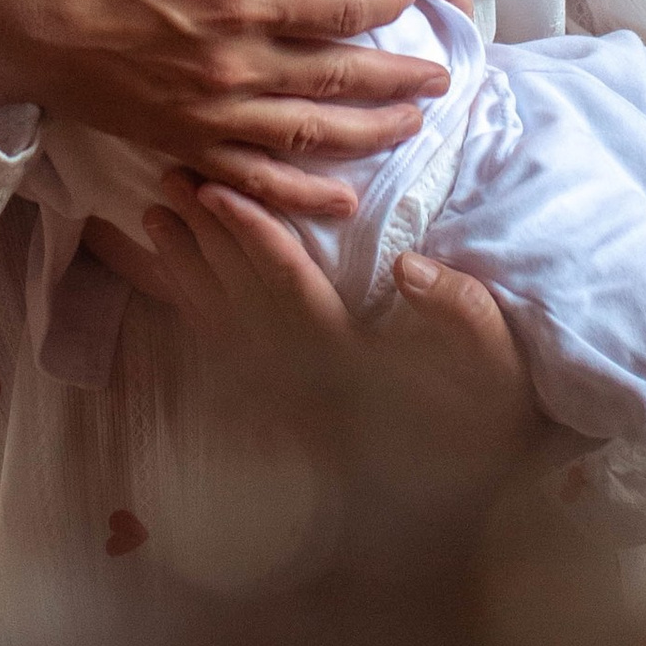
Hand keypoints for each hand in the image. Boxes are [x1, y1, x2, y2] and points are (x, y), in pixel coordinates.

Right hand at [0, 0, 446, 219]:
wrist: (8, 14)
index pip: (335, 9)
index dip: (384, 4)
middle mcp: (230, 67)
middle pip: (338, 82)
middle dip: (397, 80)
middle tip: (440, 78)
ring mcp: (206, 115)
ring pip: (308, 137)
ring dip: (368, 134)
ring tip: (410, 126)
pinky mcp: (180, 144)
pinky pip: (255, 181)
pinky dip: (303, 196)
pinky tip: (340, 198)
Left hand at [100, 185, 524, 428]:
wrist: (483, 466)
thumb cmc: (492, 394)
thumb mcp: (491, 349)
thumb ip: (456, 309)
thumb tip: (408, 268)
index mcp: (355, 351)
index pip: (290, 283)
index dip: (253, 234)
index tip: (217, 190)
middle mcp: (314, 372)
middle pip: (242, 296)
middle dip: (204, 236)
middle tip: (168, 179)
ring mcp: (299, 388)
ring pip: (227, 322)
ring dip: (188, 269)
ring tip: (153, 217)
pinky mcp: (293, 395)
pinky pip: (232, 351)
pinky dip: (195, 311)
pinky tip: (170, 281)